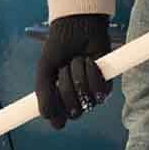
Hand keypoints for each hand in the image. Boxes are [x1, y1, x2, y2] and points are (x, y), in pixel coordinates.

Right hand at [35, 14, 112, 129]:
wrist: (76, 29)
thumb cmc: (58, 49)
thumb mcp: (43, 70)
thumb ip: (42, 93)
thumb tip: (46, 116)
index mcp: (58, 101)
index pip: (58, 121)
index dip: (56, 112)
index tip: (51, 96)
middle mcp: (76, 102)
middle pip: (73, 112)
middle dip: (66, 87)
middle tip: (64, 69)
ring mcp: (91, 95)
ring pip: (86, 100)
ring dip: (79, 76)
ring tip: (77, 61)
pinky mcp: (106, 86)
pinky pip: (99, 91)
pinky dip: (92, 73)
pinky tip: (89, 61)